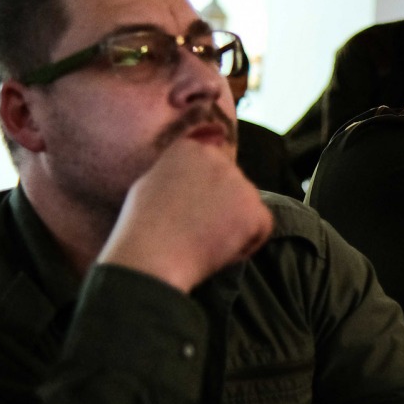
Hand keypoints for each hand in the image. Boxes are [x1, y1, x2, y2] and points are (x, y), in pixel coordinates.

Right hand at [98, 137, 271, 291]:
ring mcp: (240, 183)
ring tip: (206, 242)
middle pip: (233, 183)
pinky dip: (248, 242)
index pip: (213, 166)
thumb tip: (191, 173)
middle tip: (199, 230)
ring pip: (248, 205)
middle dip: (222, 205)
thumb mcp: (150, 183)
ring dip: (235, 223)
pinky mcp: (255, 209)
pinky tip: (221, 250)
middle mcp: (218, 159)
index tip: (189, 212)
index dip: (204, 194)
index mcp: (190, 148)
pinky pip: (262, 227)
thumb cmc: (142, 227)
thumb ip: (177, 172)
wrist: (153, 254)